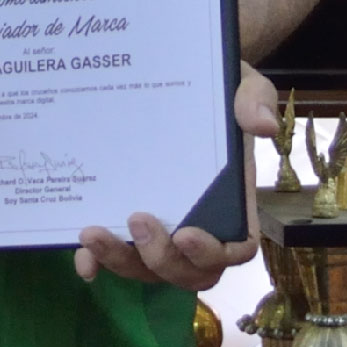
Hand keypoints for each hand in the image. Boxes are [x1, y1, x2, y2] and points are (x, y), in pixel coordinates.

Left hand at [74, 63, 275, 290]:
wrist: (175, 74)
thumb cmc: (215, 88)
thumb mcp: (241, 84)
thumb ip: (255, 100)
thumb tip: (263, 125)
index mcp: (233, 202)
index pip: (235, 249)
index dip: (212, 253)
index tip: (186, 234)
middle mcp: (198, 225)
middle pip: (188, 272)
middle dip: (160, 258)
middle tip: (137, 218)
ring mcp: (161, 230)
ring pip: (148, 270)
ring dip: (120, 260)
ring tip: (92, 232)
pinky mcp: (125, 222)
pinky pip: (115, 256)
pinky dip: (98, 263)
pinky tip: (82, 259)